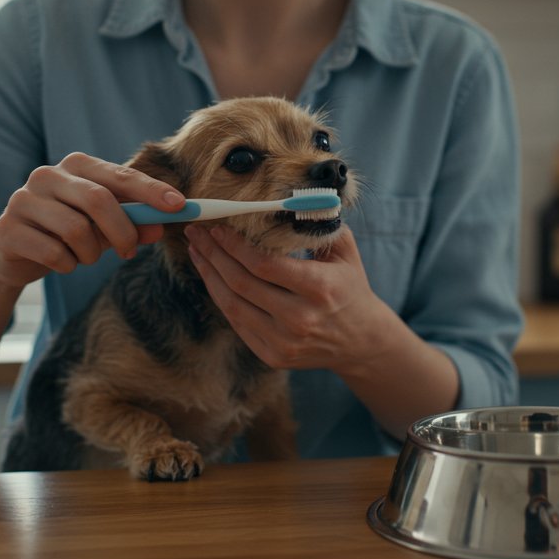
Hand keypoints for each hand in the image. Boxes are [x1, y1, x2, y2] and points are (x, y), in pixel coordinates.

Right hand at [0, 152, 184, 287]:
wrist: (13, 250)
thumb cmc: (66, 231)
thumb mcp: (104, 226)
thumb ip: (132, 223)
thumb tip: (161, 227)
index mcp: (76, 166)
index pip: (120, 175)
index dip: (151, 190)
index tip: (179, 205)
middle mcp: (48, 175)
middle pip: (98, 199)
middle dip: (123, 231)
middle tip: (130, 251)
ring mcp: (23, 200)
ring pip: (76, 230)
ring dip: (91, 253)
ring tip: (85, 256)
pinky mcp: (8, 229)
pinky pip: (54, 253)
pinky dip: (68, 264)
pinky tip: (63, 262)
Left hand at [184, 224, 394, 374]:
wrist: (362, 340)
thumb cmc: (350, 287)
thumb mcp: (345, 252)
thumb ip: (317, 225)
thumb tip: (280, 202)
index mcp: (319, 288)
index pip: (264, 264)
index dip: (235, 245)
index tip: (218, 227)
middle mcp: (300, 319)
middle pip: (242, 283)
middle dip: (213, 254)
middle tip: (196, 233)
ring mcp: (285, 342)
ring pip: (232, 305)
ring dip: (209, 275)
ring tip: (198, 252)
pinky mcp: (274, 356)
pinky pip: (237, 324)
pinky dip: (221, 298)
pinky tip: (212, 277)